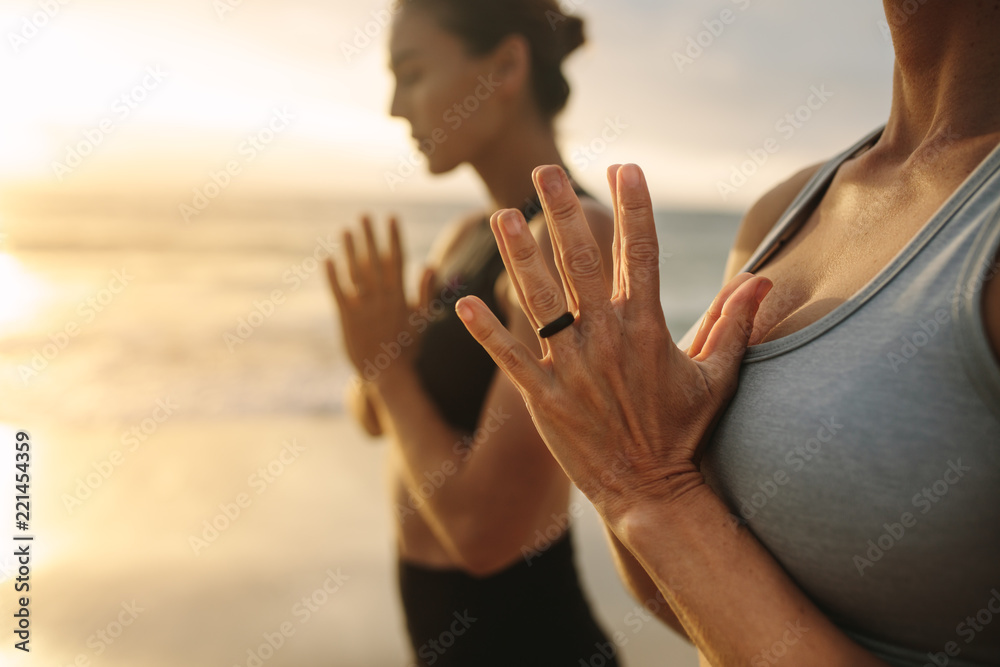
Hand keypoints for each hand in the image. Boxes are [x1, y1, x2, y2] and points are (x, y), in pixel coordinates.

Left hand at [325, 216, 434, 383]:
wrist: (389, 376)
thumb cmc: (407, 347)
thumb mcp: (422, 320)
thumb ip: (425, 292)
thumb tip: (429, 264)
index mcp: (401, 297)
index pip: (397, 261)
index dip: (394, 238)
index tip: (392, 217)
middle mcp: (383, 300)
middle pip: (375, 262)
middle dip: (370, 238)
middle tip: (365, 215)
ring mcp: (365, 309)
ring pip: (357, 274)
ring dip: (351, 251)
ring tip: (346, 230)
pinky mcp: (348, 319)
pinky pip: (339, 294)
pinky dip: (333, 277)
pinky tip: (327, 260)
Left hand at [454, 164, 771, 524]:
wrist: (650, 493)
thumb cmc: (684, 435)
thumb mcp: (717, 377)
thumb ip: (735, 325)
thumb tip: (763, 280)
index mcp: (647, 327)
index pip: (641, 252)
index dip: (632, 207)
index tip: (624, 169)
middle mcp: (606, 337)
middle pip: (582, 261)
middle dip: (562, 211)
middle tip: (543, 171)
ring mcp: (571, 366)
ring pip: (538, 298)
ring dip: (518, 254)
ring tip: (500, 215)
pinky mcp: (542, 397)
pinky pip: (508, 356)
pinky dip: (485, 329)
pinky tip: (463, 301)